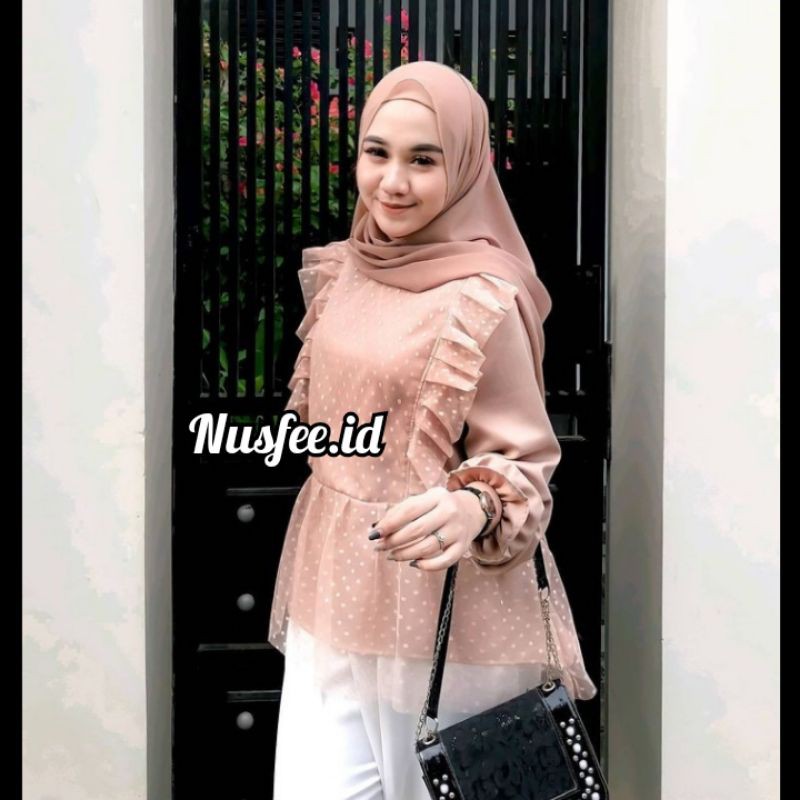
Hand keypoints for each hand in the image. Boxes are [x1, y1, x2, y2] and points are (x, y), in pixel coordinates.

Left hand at [370, 486, 487, 570]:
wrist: (472, 510)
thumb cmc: (438, 506)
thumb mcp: (423, 500)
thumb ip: (401, 511)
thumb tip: (377, 529)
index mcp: (437, 497)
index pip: (409, 510)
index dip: (389, 523)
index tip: (374, 534)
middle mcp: (449, 512)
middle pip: (417, 530)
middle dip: (394, 541)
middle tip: (379, 547)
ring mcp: (457, 531)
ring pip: (427, 547)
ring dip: (405, 554)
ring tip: (391, 556)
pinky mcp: (463, 547)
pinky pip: (444, 561)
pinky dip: (426, 566)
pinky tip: (413, 564)